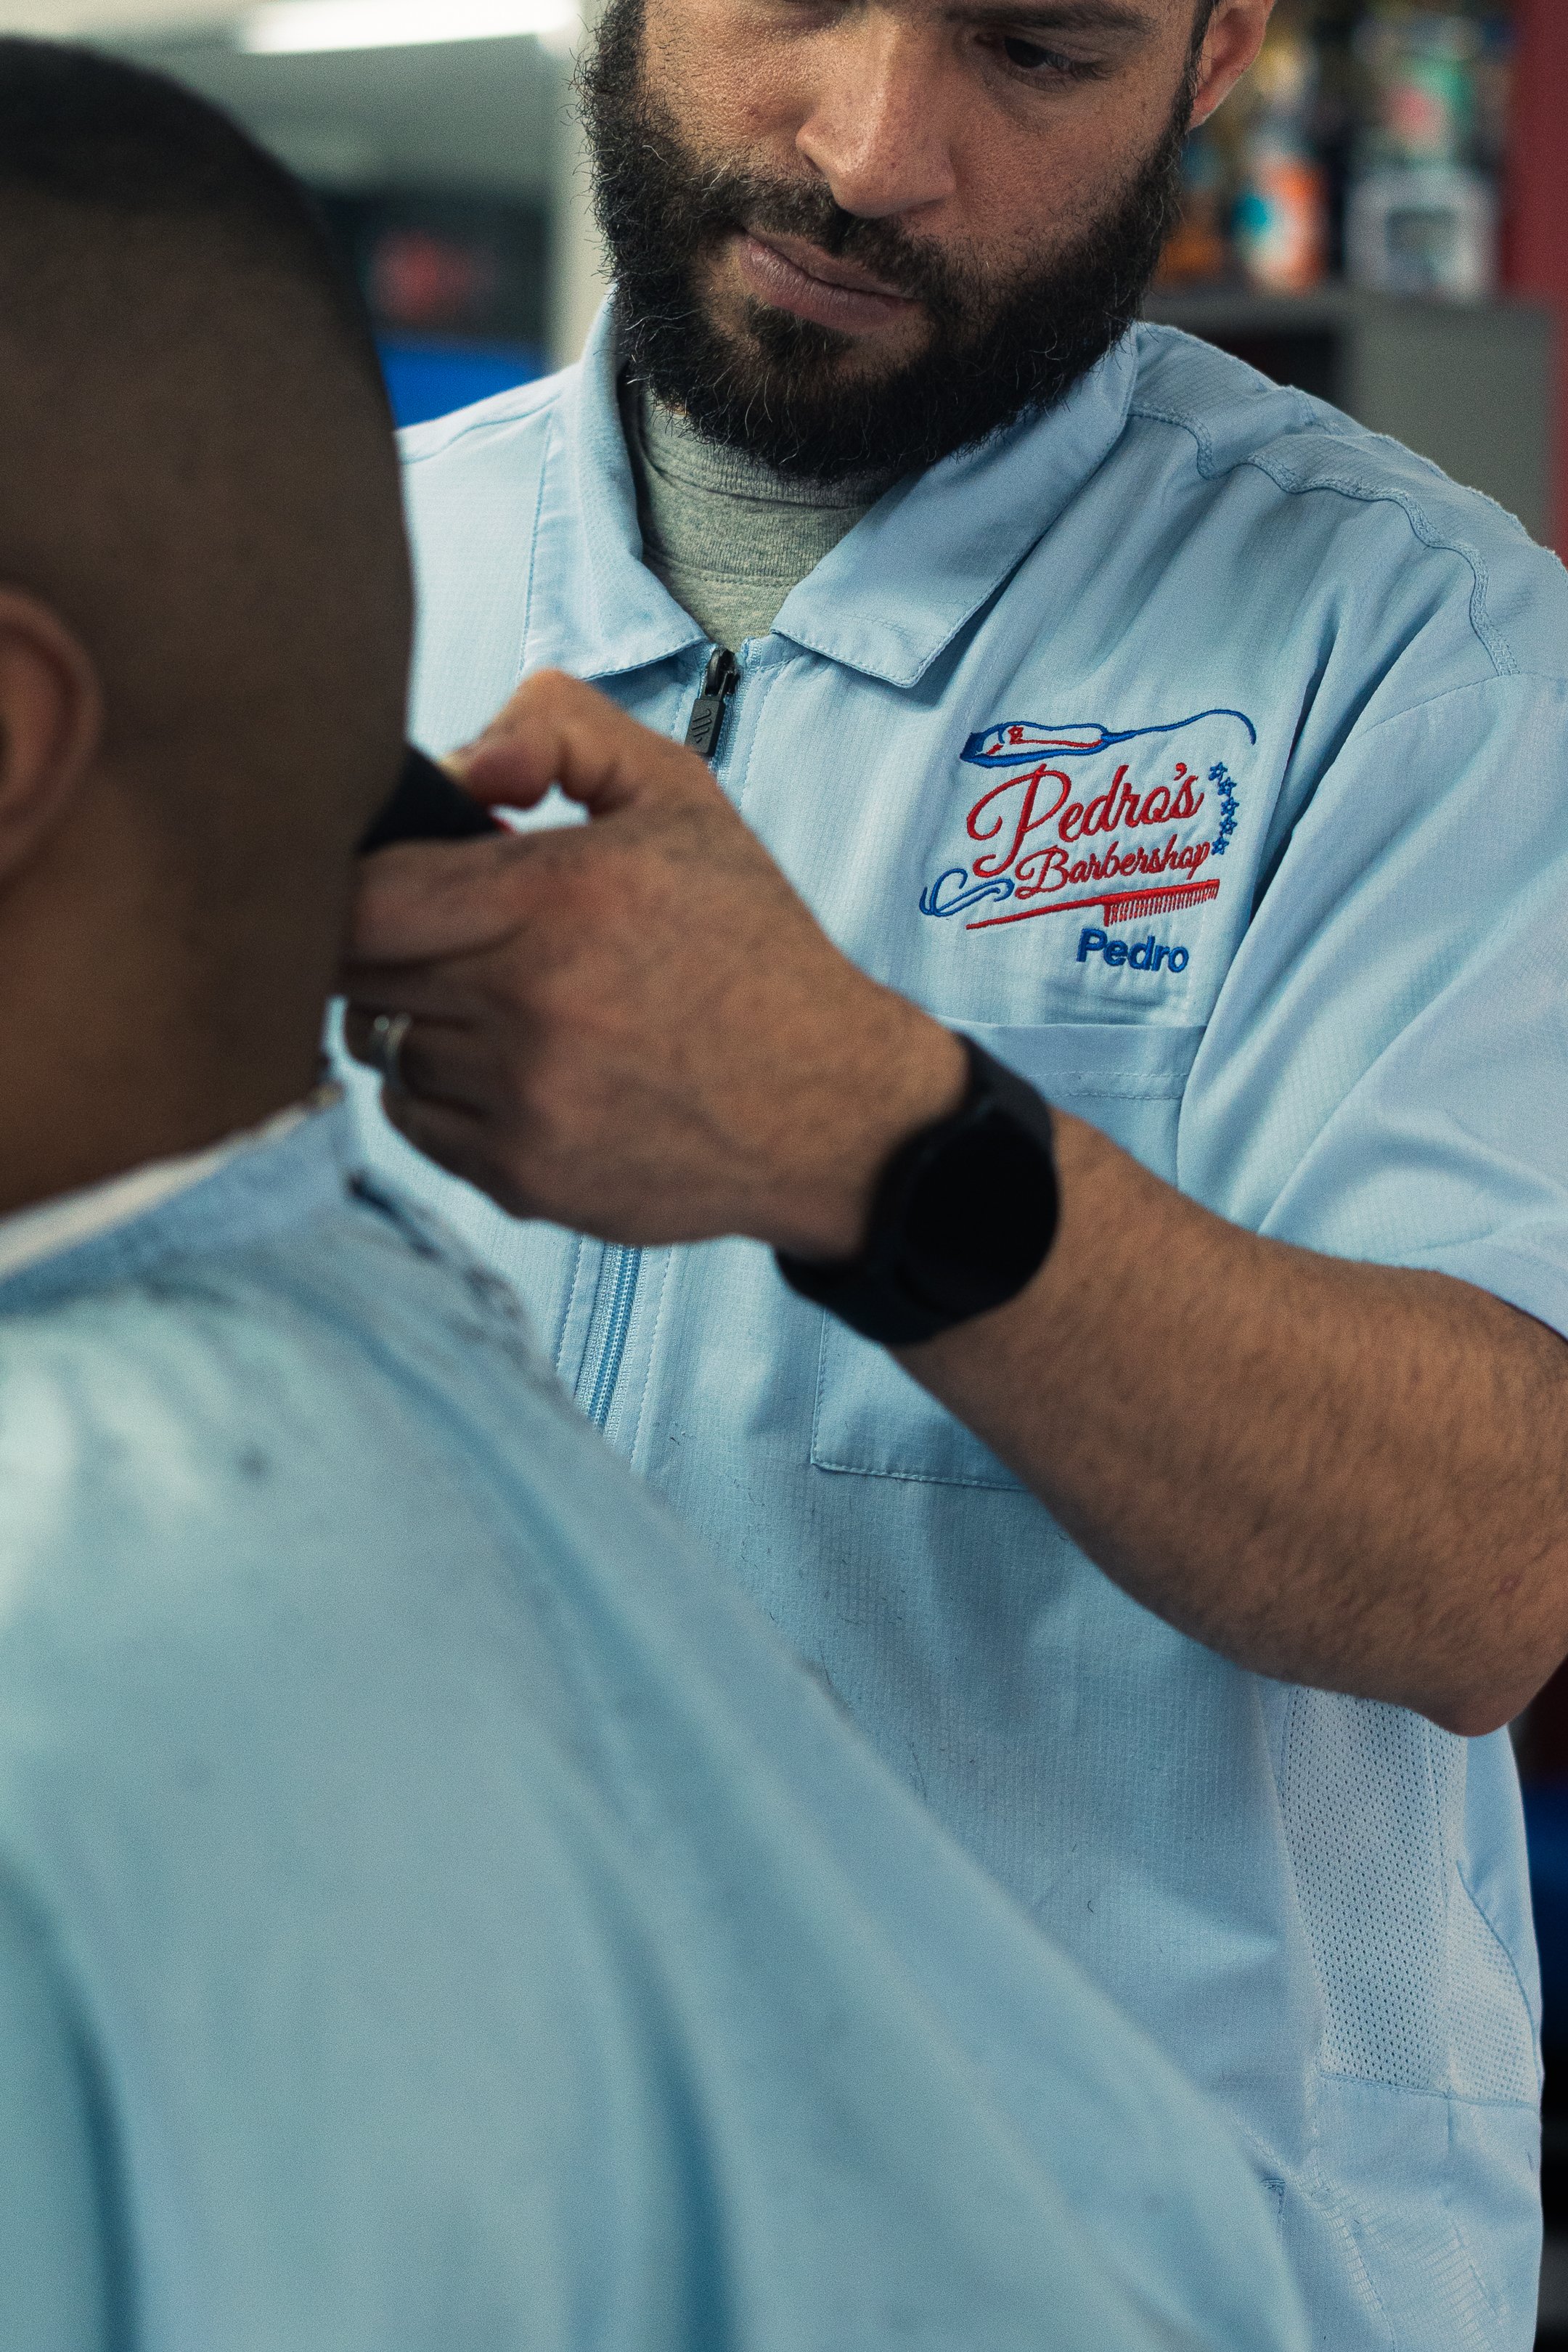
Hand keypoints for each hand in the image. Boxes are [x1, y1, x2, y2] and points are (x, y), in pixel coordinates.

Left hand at [341, 671, 966, 1254]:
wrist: (833, 1112)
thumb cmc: (753, 953)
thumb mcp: (682, 796)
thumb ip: (561, 728)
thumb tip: (459, 766)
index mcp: (563, 896)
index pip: (362, 892)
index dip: (356, 874)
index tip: (394, 874)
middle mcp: (533, 1003)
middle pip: (351, 966)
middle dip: (380, 937)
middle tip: (438, 929)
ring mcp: (522, 1099)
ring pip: (376, 1042)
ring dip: (409, 1012)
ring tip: (487, 997)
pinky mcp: (521, 1175)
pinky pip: (410, 1119)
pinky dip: (435, 1089)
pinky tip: (507, 1065)